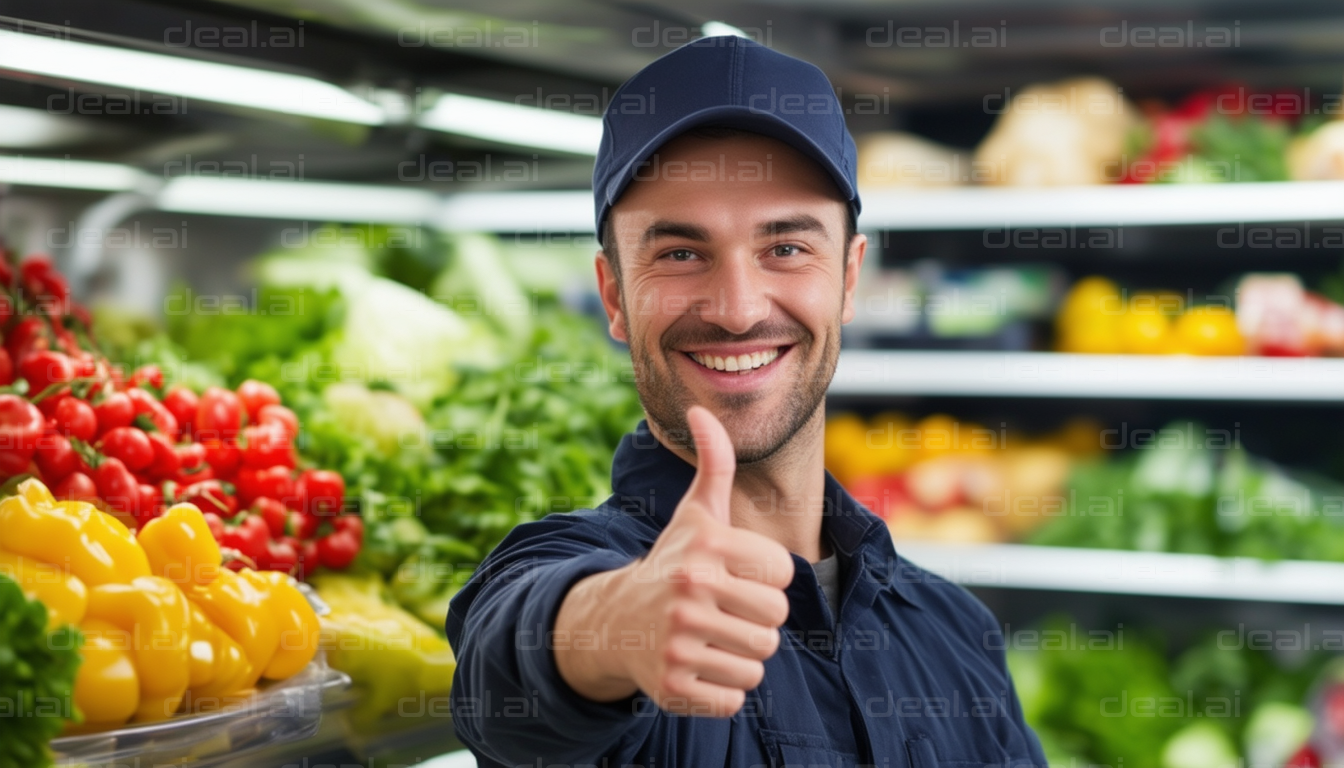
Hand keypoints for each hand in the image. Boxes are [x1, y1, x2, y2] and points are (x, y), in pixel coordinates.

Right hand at [554, 405, 793, 715]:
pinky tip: (697, 665)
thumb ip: (714, 464)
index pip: (782, 576)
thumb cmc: (674, 562)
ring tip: (712, 636)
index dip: (765, 578)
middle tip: (723, 611)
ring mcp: (678, 641)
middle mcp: (688, 593)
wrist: (617, 622)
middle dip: (756, 620)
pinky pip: (735, 698)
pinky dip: (722, 689)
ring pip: (759, 661)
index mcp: (705, 549)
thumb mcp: (695, 514)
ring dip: (742, 655)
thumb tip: (702, 410)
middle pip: (775, 621)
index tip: (734, 575)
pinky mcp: (672, 686)